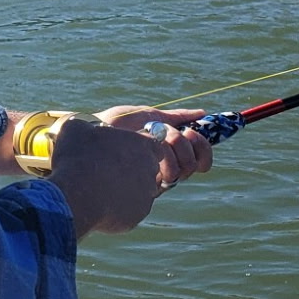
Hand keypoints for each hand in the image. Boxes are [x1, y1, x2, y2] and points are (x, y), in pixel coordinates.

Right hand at [48, 111, 208, 239]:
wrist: (77, 195)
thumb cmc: (78, 157)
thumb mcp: (77, 128)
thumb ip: (88, 126)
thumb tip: (83, 128)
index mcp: (142, 144)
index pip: (153, 145)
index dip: (136, 147)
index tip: (120, 150)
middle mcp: (150, 169)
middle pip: (148, 168)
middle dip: (132, 169)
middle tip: (108, 170)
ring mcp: (146, 194)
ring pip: (140, 190)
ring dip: (125, 189)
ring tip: (100, 188)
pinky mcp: (137, 215)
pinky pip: (130, 210)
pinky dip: (118, 207)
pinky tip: (99, 203)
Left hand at [94, 106, 212, 189]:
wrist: (94, 130)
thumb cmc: (117, 123)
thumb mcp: (150, 115)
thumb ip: (176, 117)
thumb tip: (202, 113)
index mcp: (170, 154)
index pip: (200, 160)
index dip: (204, 149)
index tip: (194, 132)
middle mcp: (165, 169)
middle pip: (194, 165)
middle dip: (189, 145)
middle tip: (175, 134)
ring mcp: (155, 178)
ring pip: (183, 170)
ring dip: (175, 147)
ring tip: (157, 136)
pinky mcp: (144, 186)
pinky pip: (166, 176)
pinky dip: (163, 157)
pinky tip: (150, 146)